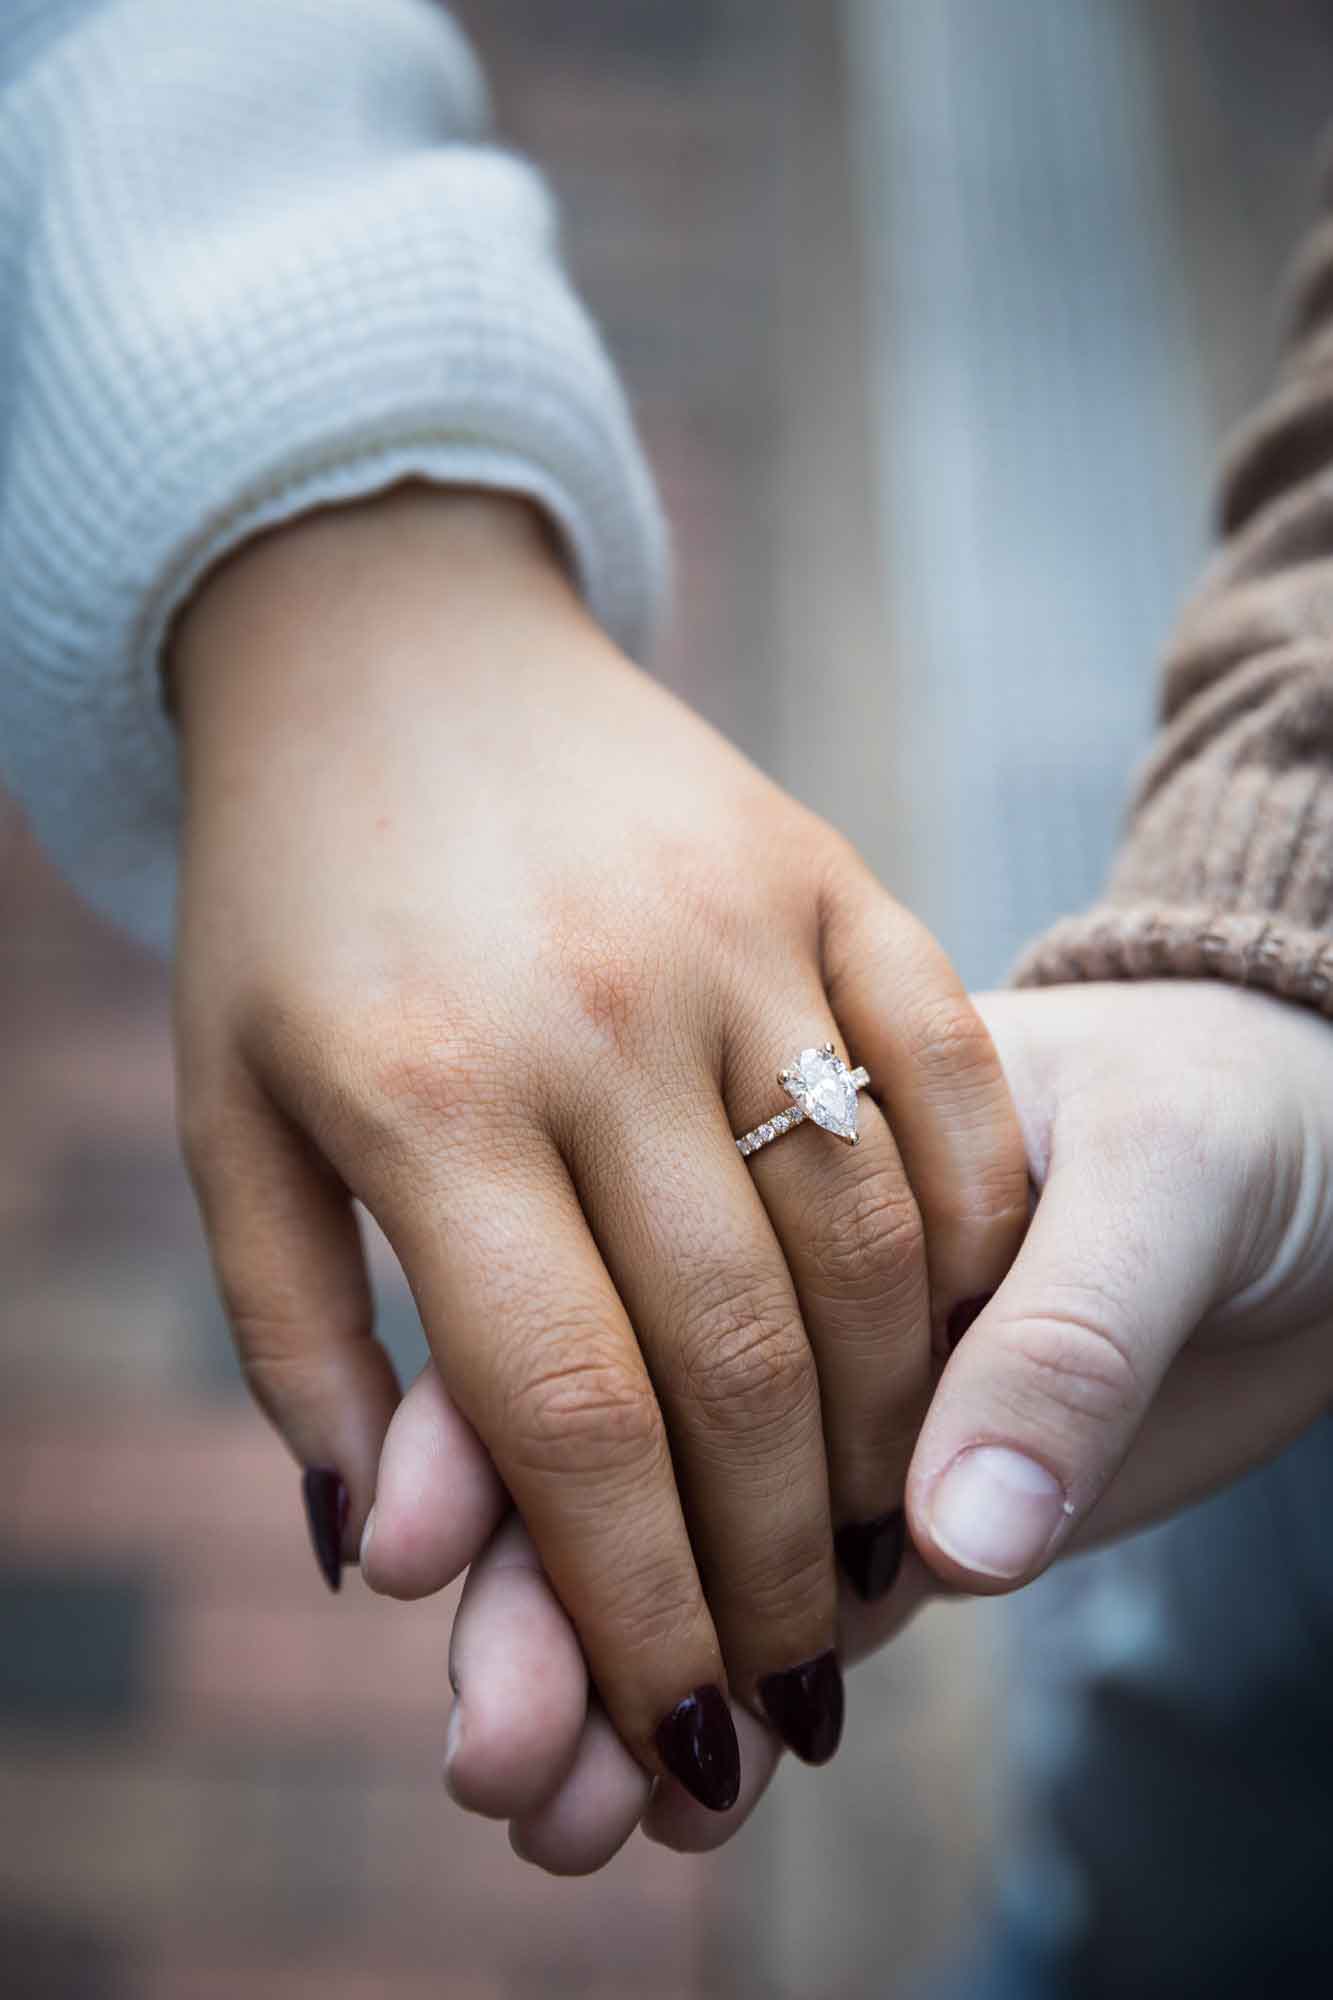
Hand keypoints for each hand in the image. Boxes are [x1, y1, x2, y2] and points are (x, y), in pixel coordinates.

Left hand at [171, 483, 1026, 1807]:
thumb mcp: (229, 1113)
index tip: (681, 1727)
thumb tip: (385, 1554)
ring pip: (866, 1235)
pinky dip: (977, 1226)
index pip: (568, 1410)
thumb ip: (298, 1336)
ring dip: (890, 1429)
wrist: (391, 646)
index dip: (638, 1601)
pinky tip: (961, 1338)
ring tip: (877, 1550)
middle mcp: (590, 1013)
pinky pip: (948, 1073)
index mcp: (419, 1093)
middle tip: (797, 1683)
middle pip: (736, 1352)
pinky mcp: (825, 866)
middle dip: (776, 1562)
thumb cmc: (291, 907)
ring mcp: (731, 927)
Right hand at [387, 977, 1332, 1868]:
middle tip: (488, 1756)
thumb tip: (956, 1543)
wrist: (1309, 1156)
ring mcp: (833, 1400)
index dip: (484, 1418)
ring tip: (548, 1822)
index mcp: (773, 1144)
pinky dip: (745, 1697)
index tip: (409, 1551)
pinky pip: (809, 1609)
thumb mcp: (1168, 1170)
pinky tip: (679, 1809)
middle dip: (535, 1601)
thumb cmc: (1230, 1108)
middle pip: (604, 1444)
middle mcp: (772, 1276)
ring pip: (680, 1547)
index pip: (590, 1285)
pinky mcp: (906, 1498)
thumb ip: (1064, 1336)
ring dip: (610, 1681)